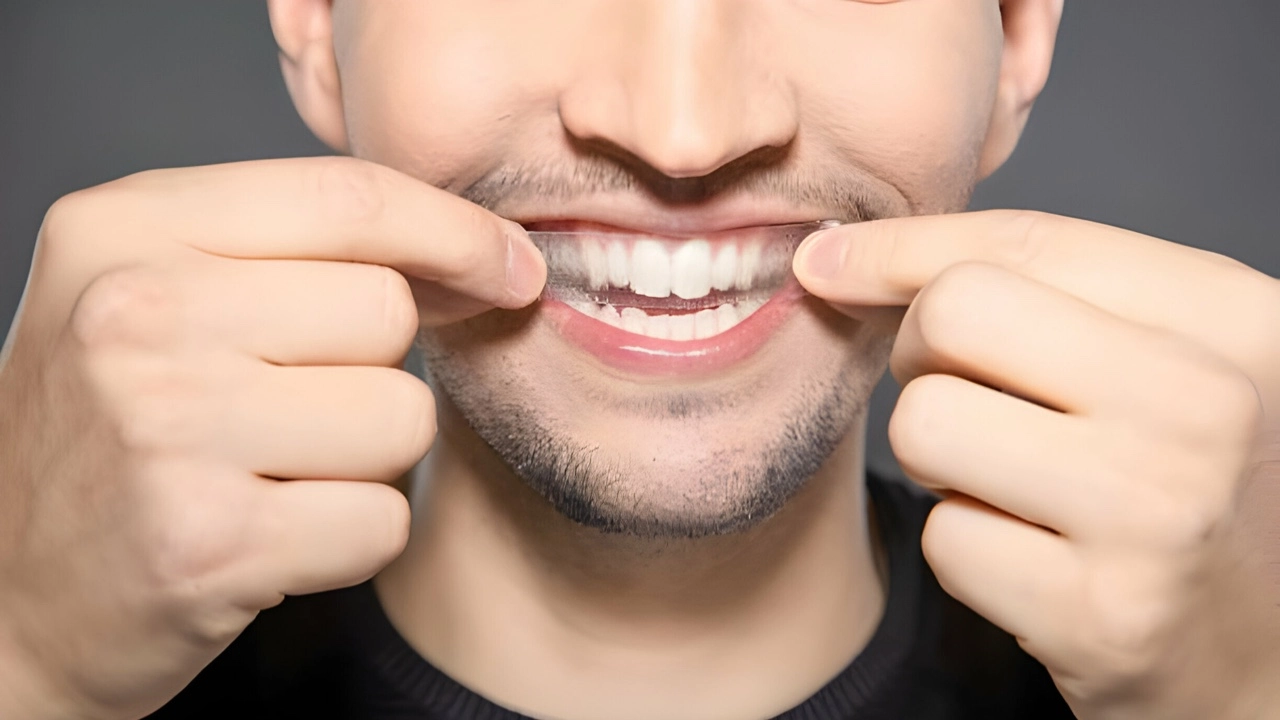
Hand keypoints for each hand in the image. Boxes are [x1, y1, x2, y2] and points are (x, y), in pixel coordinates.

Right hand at [0, 157, 544, 719]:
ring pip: (402, 418)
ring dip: (368, 459)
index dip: (455, 231)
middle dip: (378, 369)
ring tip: (276, 474)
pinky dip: (351, 538)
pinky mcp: (208, 542)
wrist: (5, 594)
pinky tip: (274, 536)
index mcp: (127, 229)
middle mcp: (136, 314)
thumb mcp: (161, 294)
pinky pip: (383, 520)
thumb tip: (478, 253)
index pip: (348, 198)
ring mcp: (167, 428)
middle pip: (387, 312)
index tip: (510, 267)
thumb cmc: (110, 435)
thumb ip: (298, 251)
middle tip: (296, 411)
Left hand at [794, 211, 1279, 719]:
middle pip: (952, 314)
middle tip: (966, 394)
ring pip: (925, 426)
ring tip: (1012, 483)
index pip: (1024, 243)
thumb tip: (839, 255)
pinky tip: (1032, 558)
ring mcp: (1157, 516)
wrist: (1259, 641)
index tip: (827, 258)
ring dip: (941, 459)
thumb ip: (1037, 287)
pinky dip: (966, 547)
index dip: (899, 244)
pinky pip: (942, 539)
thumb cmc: (1181, 477)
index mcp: (1231, 318)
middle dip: (923, 353)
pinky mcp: (1100, 617)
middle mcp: (1207, 409)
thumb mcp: (1158, 353)